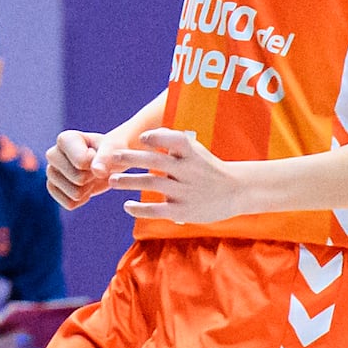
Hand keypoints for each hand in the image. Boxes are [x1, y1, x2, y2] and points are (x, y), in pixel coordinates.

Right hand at [42, 125, 123, 205]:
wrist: (107, 162)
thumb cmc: (111, 151)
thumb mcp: (114, 149)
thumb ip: (106, 156)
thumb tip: (97, 171)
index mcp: (65, 139)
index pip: (81, 162)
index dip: (95, 164)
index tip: (97, 155)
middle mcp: (53, 154)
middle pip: (78, 178)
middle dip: (92, 177)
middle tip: (94, 168)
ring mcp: (51, 172)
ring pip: (74, 193)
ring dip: (88, 189)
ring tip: (90, 177)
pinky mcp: (52, 188)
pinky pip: (69, 204)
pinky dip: (82, 199)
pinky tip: (85, 187)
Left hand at [117, 127, 250, 224]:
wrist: (235, 191)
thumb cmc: (207, 167)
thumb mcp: (195, 150)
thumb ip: (173, 142)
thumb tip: (147, 135)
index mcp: (192, 153)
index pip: (174, 140)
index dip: (156, 137)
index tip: (141, 138)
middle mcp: (189, 170)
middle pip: (156, 161)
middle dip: (131, 158)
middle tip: (112, 157)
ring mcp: (185, 191)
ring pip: (152, 183)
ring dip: (128, 181)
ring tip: (112, 180)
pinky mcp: (182, 211)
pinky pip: (156, 210)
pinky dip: (139, 208)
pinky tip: (127, 205)